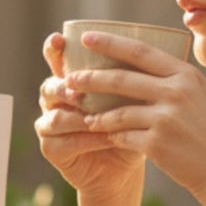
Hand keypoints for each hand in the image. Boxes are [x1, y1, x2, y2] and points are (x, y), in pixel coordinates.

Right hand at [35, 32, 145, 204]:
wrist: (125, 166)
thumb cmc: (132, 126)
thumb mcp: (134, 98)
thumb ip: (133, 76)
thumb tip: (156, 48)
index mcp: (71, 80)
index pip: (56, 58)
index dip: (54, 49)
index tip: (60, 39)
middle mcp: (56, 100)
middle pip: (50, 86)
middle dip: (65, 87)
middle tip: (79, 88)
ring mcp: (49, 125)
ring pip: (55, 116)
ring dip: (77, 116)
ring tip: (95, 117)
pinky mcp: (51, 149)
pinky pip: (63, 141)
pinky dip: (86, 139)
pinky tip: (106, 137)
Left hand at [59, 29, 205, 205]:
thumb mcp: (200, 95)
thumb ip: (174, 80)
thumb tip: (141, 64)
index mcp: (185, 75)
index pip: (141, 51)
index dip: (110, 43)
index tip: (86, 38)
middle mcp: (176, 92)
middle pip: (122, 79)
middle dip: (91, 78)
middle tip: (70, 78)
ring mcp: (166, 118)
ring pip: (118, 111)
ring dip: (96, 113)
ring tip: (82, 114)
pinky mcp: (157, 144)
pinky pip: (123, 136)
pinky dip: (111, 136)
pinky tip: (103, 136)